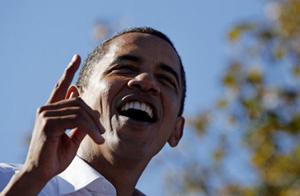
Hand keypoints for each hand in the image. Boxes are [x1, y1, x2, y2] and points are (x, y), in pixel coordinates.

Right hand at [2, 55, 103, 195]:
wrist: (42, 172)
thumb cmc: (56, 155)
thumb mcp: (73, 136)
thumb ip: (79, 120)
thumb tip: (82, 100)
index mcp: (51, 110)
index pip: (60, 86)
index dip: (69, 71)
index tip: (77, 57)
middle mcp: (46, 109)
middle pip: (78, 101)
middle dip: (94, 115)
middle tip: (102, 131)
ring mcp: (45, 115)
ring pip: (79, 110)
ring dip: (94, 125)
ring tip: (100, 138)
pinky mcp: (47, 123)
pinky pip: (76, 119)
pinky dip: (90, 129)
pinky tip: (97, 139)